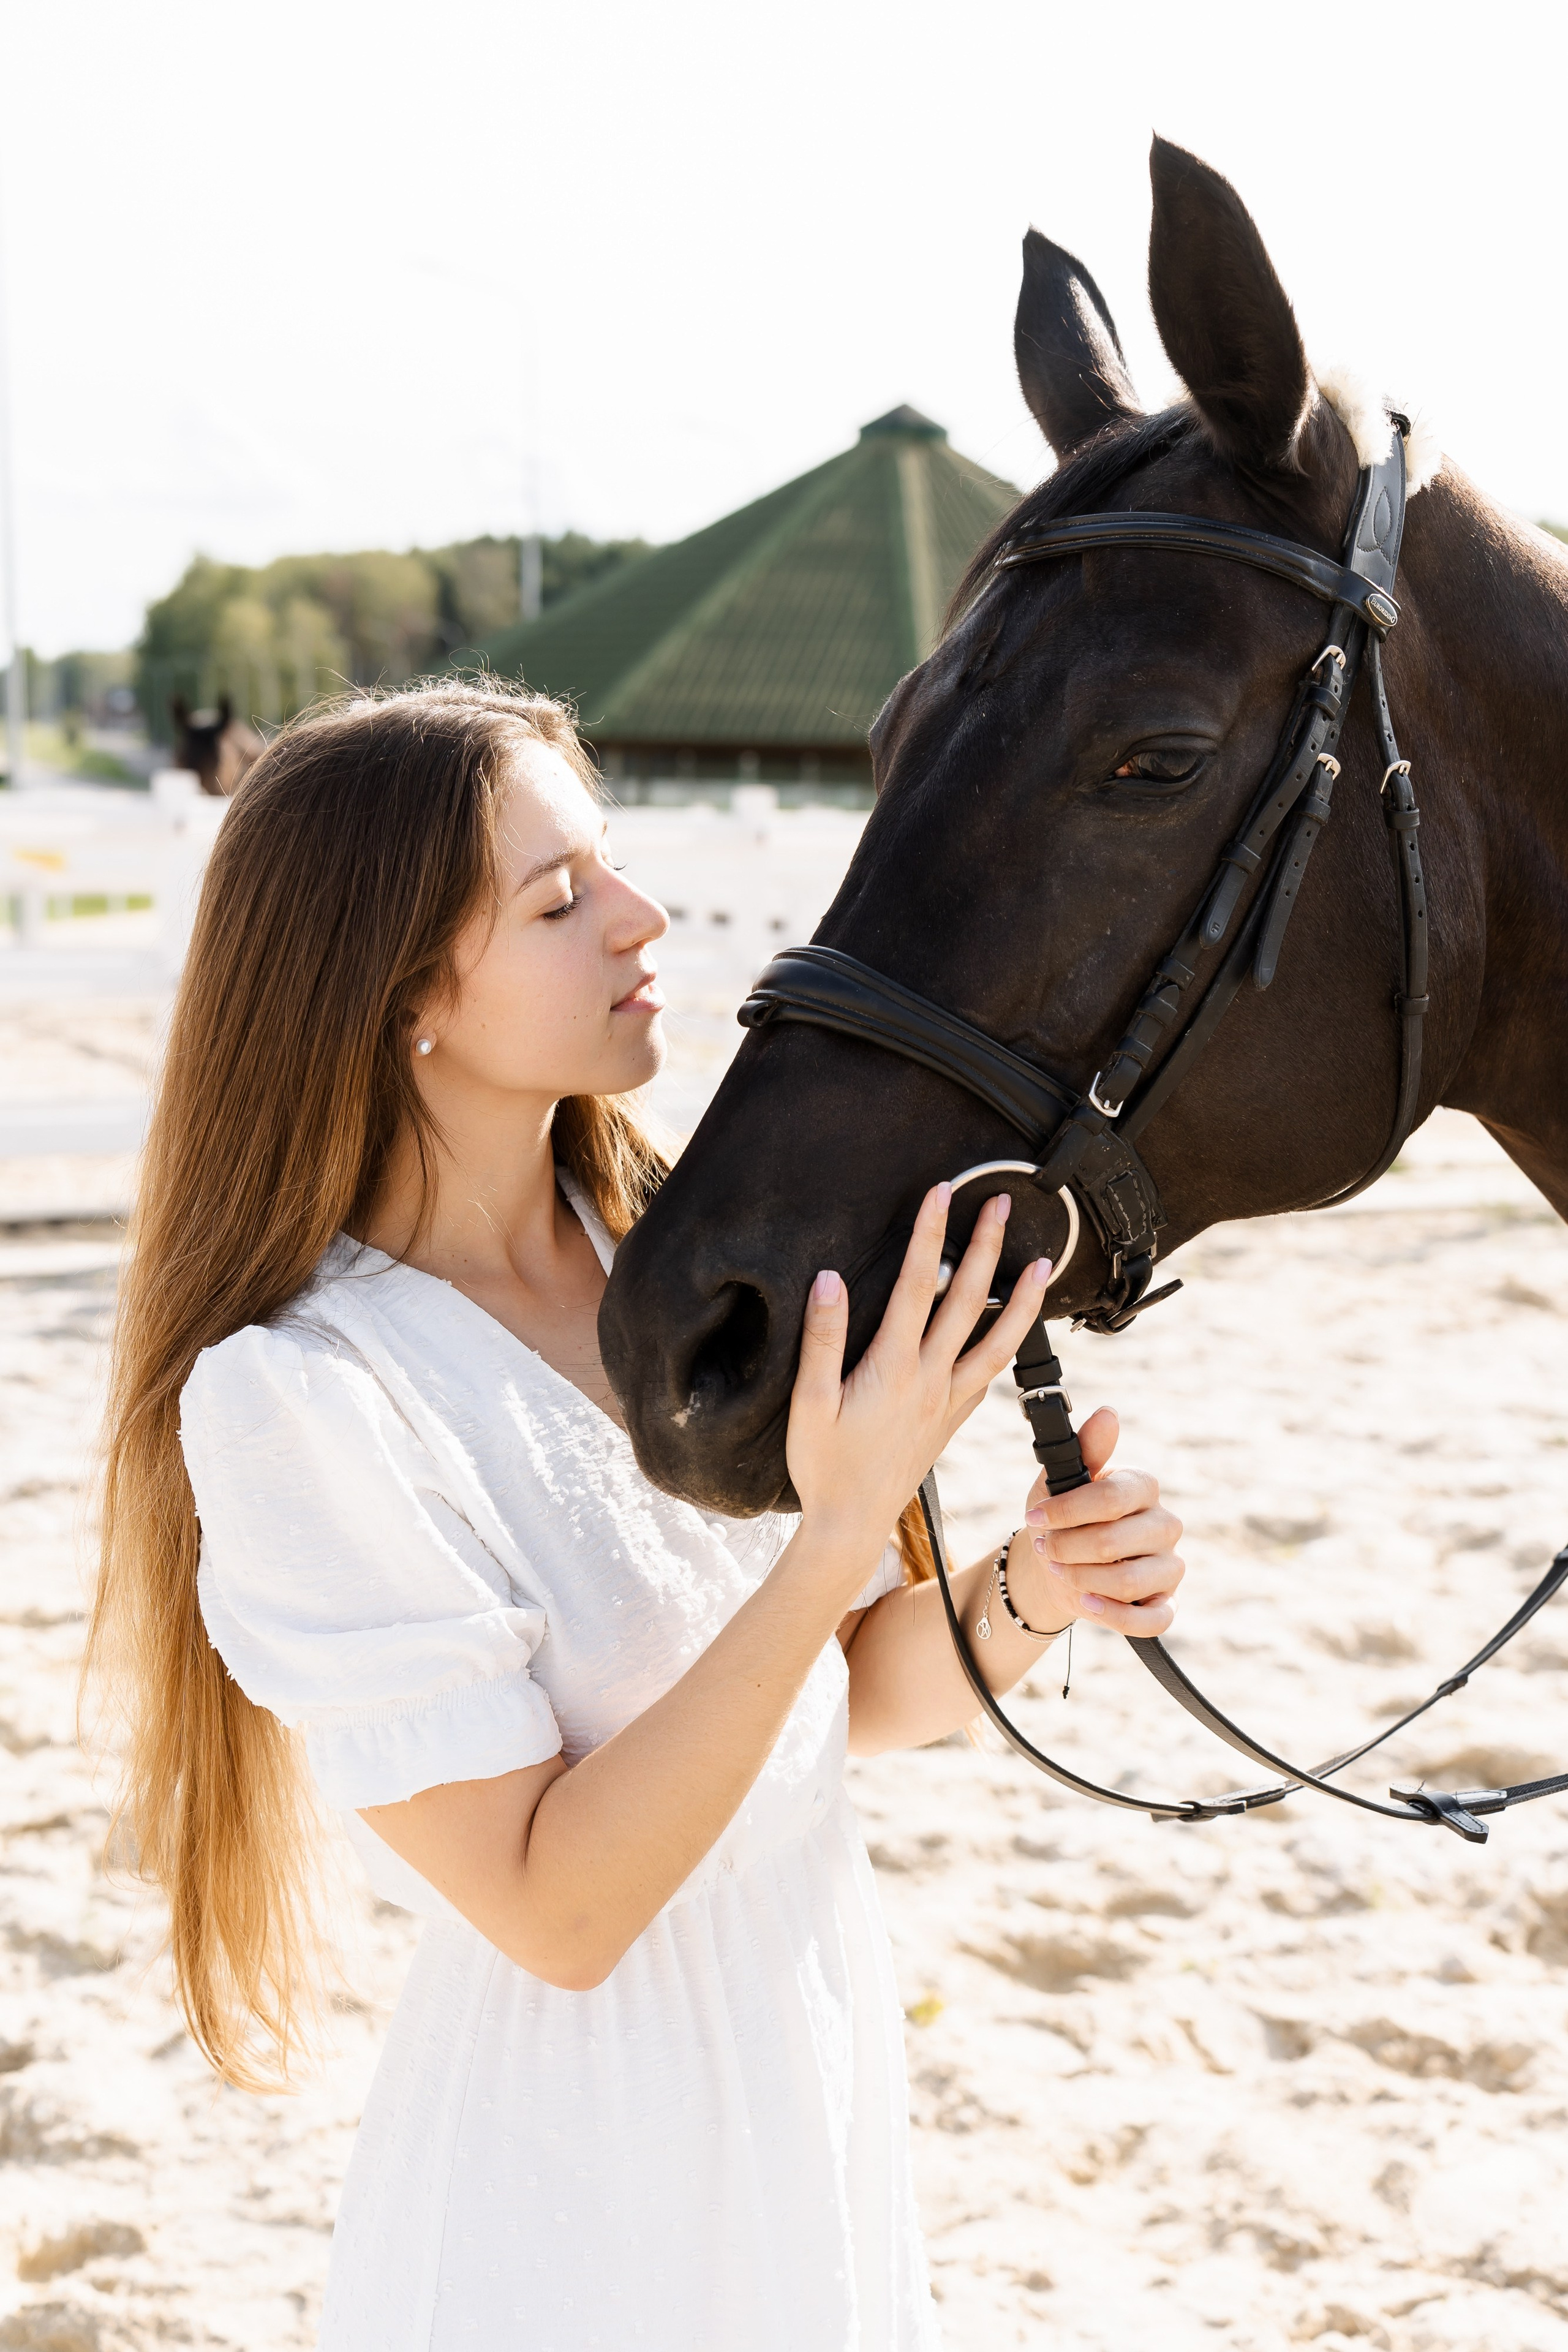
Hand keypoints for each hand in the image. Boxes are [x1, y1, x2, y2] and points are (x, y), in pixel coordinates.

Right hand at [787, 1183, 1049, 1588]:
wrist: (850, 1525)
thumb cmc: (823, 1466)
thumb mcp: (809, 1403)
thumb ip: (822, 1340)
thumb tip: (830, 1279)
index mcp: (894, 1368)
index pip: (917, 1285)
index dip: (931, 1234)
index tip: (942, 1193)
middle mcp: (931, 1379)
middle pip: (967, 1301)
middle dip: (986, 1246)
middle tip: (1003, 1203)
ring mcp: (948, 1401)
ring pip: (997, 1340)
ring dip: (1021, 1298)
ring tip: (1042, 1265)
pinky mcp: (952, 1420)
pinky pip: (989, 1374)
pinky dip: (1007, 1344)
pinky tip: (1012, 1329)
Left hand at [1009, 1407, 1183, 1638]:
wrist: (1058, 1565)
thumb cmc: (1063, 1518)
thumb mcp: (1060, 1480)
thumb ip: (1085, 1450)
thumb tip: (1108, 1415)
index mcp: (1142, 1487)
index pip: (1111, 1497)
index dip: (1066, 1511)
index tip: (1033, 1518)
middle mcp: (1165, 1524)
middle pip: (1116, 1541)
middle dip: (1067, 1548)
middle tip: (1043, 1548)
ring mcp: (1169, 1565)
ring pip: (1130, 1582)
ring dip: (1081, 1579)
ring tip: (1057, 1571)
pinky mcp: (1165, 1603)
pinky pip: (1153, 1620)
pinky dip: (1113, 1615)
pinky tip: (1085, 1603)